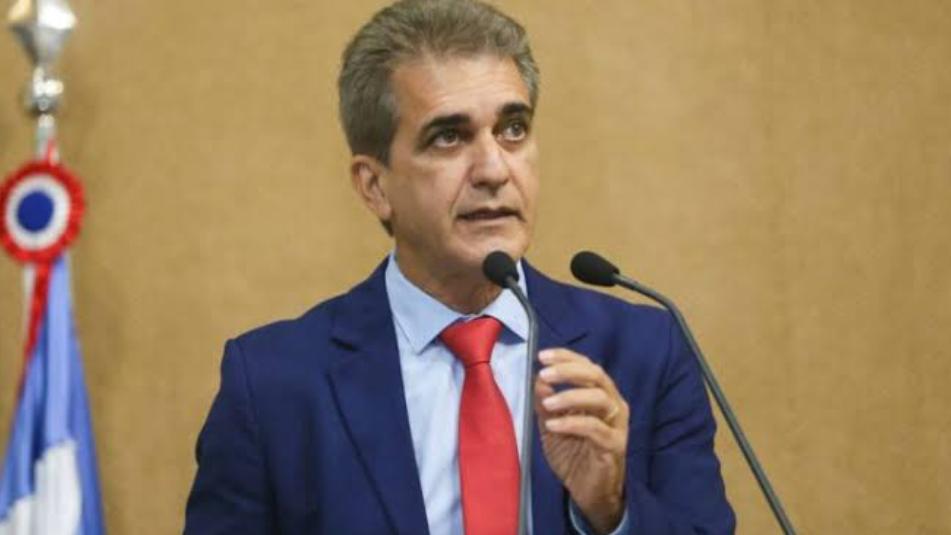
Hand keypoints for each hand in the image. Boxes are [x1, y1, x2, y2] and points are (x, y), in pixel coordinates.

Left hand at [535, 348, 628, 534]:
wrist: (588, 492)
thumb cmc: (574, 456)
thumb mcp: (552, 426)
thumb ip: (546, 404)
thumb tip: (538, 379)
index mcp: (599, 395)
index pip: (586, 367)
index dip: (566, 357)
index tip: (542, 356)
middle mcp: (612, 405)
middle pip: (597, 376)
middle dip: (569, 370)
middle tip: (545, 372)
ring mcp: (616, 424)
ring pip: (600, 398)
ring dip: (570, 396)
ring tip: (547, 402)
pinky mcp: (615, 445)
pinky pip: (595, 428)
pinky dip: (572, 423)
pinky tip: (552, 425)